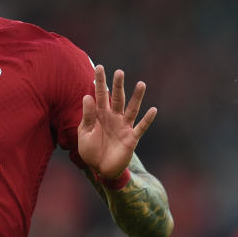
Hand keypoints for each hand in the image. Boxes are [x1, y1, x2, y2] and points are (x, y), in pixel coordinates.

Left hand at [78, 65, 156, 179]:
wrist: (100, 169)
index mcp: (99, 114)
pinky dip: (147, 119)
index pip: (100, 95)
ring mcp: (123, 126)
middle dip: (118, 85)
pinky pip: (141, 127)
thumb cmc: (90, 150)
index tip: (99, 66)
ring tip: (141, 84)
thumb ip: (87, 115)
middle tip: (119, 72)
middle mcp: (113, 117)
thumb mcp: (84, 133)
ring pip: (131, 108)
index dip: (99, 81)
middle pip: (117, 98)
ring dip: (136, 97)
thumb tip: (87, 96)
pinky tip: (153, 110)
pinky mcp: (131, 138)